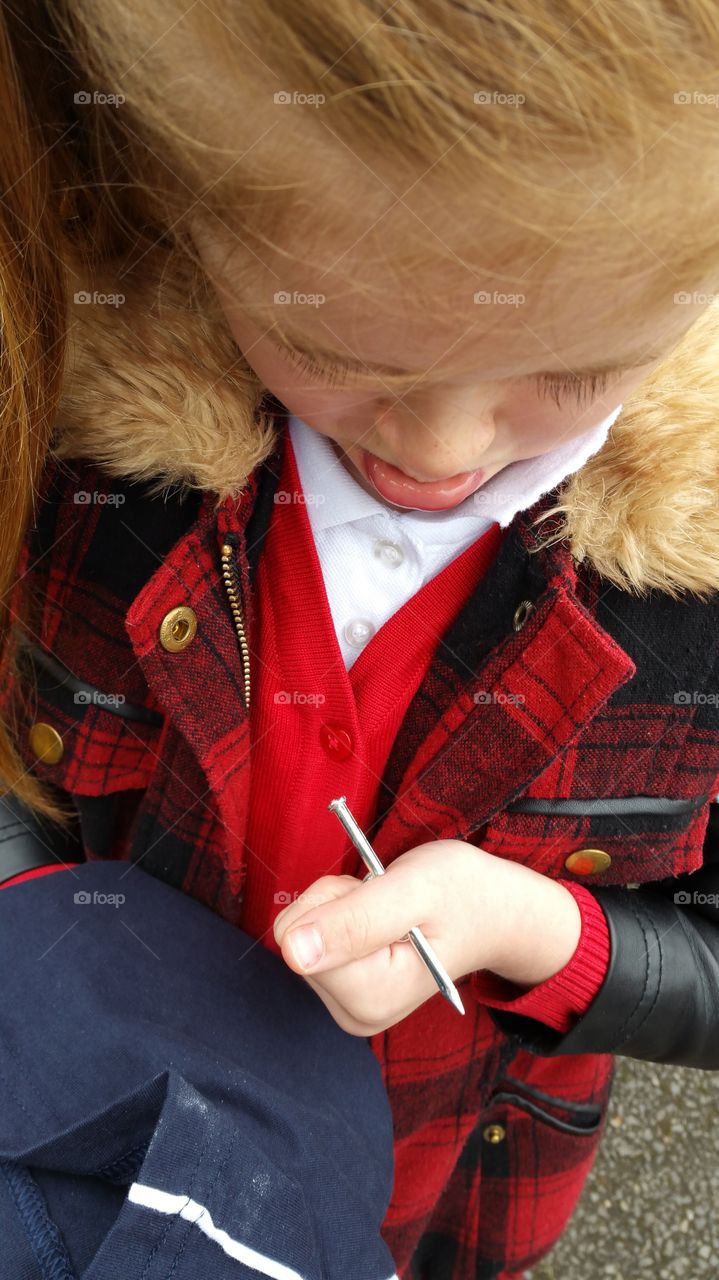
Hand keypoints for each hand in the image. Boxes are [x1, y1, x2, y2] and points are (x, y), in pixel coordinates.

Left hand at [272, 839, 581, 1035]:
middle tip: (387, 899)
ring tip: (391, 908)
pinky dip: (343, 914)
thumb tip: (291, 953)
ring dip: (341, 905)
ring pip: (300, 936)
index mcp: (372, 998)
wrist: (495, 911)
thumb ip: (355, 921)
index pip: (295, 939)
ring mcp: (349, 1006)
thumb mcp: (413, 890)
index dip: (336, 900)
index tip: (381, 896)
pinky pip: (311, 940)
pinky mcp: (345, 991)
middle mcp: (355, 1014)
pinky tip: (382, 919)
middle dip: (336, 902)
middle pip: (293, 939)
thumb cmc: (463, 893)